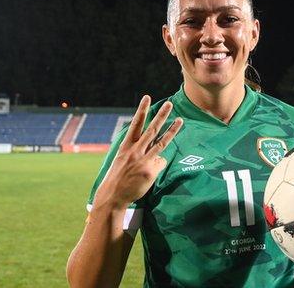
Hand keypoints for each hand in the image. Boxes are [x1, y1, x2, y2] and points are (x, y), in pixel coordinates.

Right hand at [93, 95, 182, 209]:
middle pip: (151, 129)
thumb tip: (154, 147)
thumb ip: (136, 150)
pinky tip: (149, 173)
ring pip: (161, 142)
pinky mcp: (150, 171)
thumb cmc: (118, 177)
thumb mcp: (122, 158)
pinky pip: (160, 163)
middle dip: (161, 116)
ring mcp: (143, 160)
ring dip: (172, 130)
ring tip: (180, 120)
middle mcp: (135, 151)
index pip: (135, 124)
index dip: (142, 110)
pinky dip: (157, 165)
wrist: (113, 195)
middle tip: (169, 104)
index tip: (147, 97)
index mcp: (126, 146)